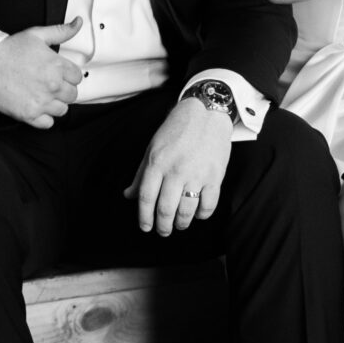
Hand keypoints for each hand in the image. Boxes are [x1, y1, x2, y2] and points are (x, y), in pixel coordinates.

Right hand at [0, 19, 83, 127]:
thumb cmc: (9, 49)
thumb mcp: (37, 35)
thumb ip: (61, 31)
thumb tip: (78, 22)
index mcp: (57, 66)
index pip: (77, 78)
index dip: (68, 76)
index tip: (58, 75)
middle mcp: (52, 85)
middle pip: (72, 95)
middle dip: (62, 90)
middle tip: (48, 84)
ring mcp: (41, 101)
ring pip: (62, 110)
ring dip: (54, 104)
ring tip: (41, 95)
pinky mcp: (29, 114)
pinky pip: (48, 123)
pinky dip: (43, 118)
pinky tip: (36, 106)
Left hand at [124, 95, 231, 235]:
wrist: (206, 111)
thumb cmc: (177, 129)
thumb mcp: (153, 148)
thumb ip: (141, 174)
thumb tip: (128, 195)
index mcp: (157, 162)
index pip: (145, 198)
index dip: (144, 217)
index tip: (146, 227)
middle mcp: (175, 170)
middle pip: (165, 208)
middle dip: (163, 226)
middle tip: (163, 231)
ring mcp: (196, 174)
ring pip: (186, 211)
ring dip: (181, 223)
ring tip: (180, 224)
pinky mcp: (215, 176)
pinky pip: (208, 205)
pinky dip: (202, 215)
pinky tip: (198, 214)